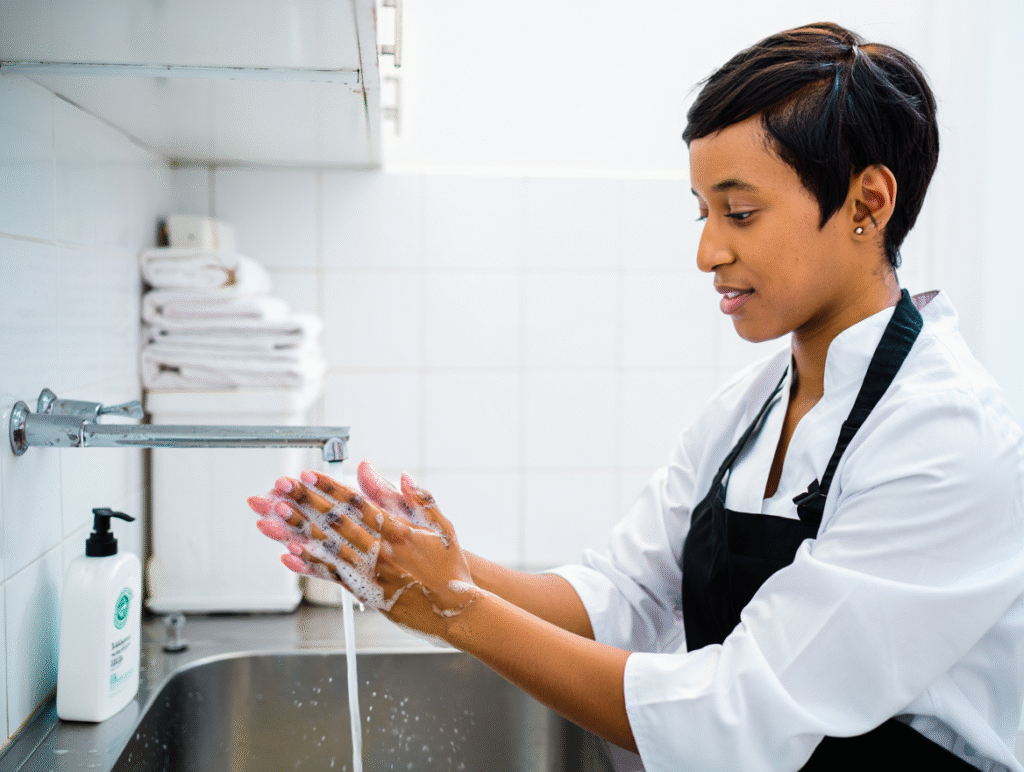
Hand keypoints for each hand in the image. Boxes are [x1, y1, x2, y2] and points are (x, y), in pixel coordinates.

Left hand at [247, 462, 477, 637]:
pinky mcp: (366, 593)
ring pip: (328, 548)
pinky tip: (289, 556)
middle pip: (335, 521)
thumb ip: (418, 498)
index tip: (306, 474)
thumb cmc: (450, 567)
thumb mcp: (441, 526)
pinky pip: (332, 577)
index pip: (356, 503)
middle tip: (279, 489)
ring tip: (275, 516)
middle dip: (305, 502)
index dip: (328, 487)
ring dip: (299, 530)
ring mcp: (371, 573)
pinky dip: (310, 566)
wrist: (457, 610)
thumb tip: (400, 474)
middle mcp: (381, 551)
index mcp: (398, 530)